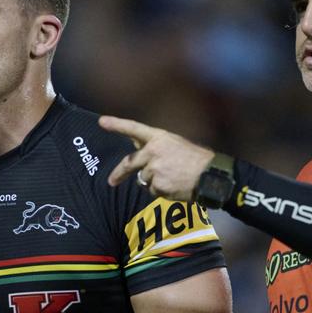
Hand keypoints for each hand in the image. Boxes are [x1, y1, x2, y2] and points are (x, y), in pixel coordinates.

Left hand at [100, 116, 214, 201]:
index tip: (101, 121)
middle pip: (129, 163)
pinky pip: (152, 191)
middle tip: (111, 181)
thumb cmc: (196, 159)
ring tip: (172, 178)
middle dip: (118, 173)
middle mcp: (153, 152)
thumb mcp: (175, 144)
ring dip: (153, 181)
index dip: (117, 124)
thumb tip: (135, 145)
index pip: (134, 128)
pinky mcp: (158, 186)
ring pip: (143, 179)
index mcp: (159, 138)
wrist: (210, 176)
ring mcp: (154, 169)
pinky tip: (174, 186)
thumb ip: (154, 145)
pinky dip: (161, 191)